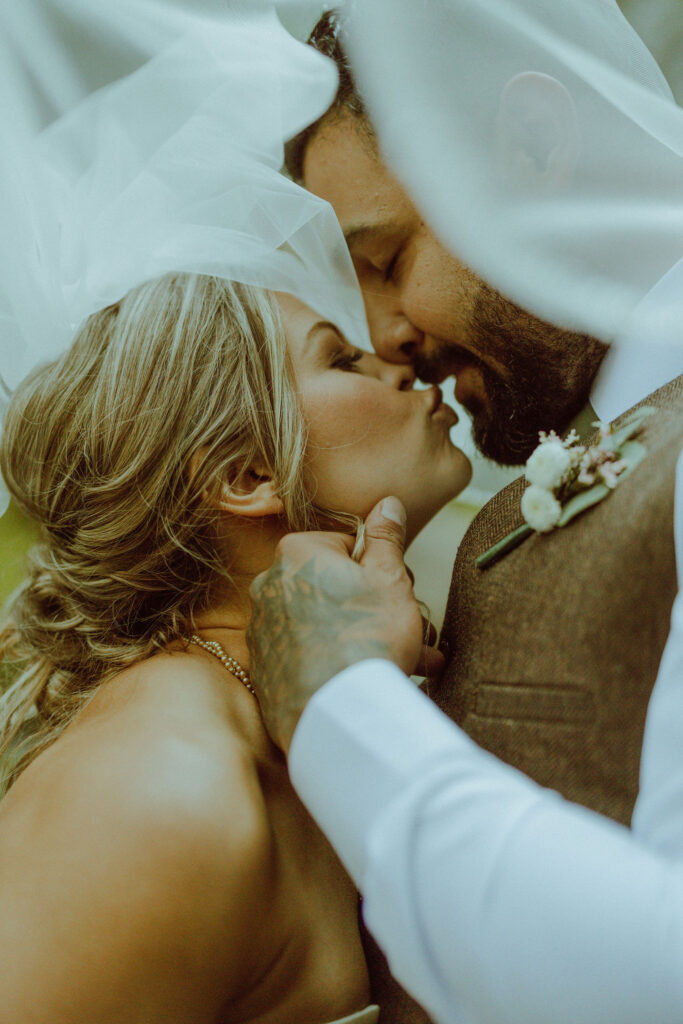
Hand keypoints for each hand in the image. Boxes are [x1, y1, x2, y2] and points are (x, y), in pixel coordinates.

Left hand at [246, 496, 442, 751]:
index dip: (378, 569)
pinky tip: (366, 681)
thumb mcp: (390, 578)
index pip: (345, 546)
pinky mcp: (264, 669)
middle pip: (332, 586)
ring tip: (402, 662)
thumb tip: (387, 504)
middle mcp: (269, 586)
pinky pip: (307, 655)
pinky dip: (334, 663)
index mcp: (296, 553)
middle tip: (407, 630)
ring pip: (323, 623)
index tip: (397, 593)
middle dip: (372, 607)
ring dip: (360, 637)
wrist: (337, 713)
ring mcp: (263, 629)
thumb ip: (387, 537)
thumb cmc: (367, 639)